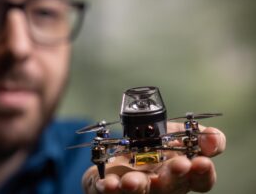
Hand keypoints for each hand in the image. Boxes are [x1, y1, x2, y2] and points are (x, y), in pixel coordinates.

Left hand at [82, 122, 225, 193]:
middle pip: (172, 185)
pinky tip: (108, 182)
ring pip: (141, 191)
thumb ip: (196, 135)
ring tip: (132, 182)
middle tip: (178, 166)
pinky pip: (111, 190)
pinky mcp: (113, 186)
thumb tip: (213, 138)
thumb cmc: (153, 144)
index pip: (200, 179)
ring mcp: (139, 187)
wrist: (121, 150)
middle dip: (175, 176)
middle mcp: (163, 184)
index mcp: (181, 173)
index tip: (202, 161)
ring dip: (138, 186)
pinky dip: (110, 187)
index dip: (203, 172)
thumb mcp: (176, 133)